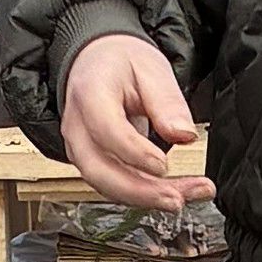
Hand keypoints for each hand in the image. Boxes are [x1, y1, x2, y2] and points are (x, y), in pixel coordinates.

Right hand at [59, 32, 216, 212]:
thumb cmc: (121, 63)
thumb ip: (167, 102)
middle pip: (99, 170)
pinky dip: (143, 194)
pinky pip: (114, 185)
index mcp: (90, 93)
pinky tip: (172, 194)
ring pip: (106, 185)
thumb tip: (183, 135)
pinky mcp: (92, 161)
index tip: (164, 165)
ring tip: (183, 198)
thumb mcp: (151, 68)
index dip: (135, 153)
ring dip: (145, 198)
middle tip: (177, 199)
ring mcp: (80, 147)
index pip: (106, 130)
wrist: (97, 63)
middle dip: (139, 192)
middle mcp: (77, 126)